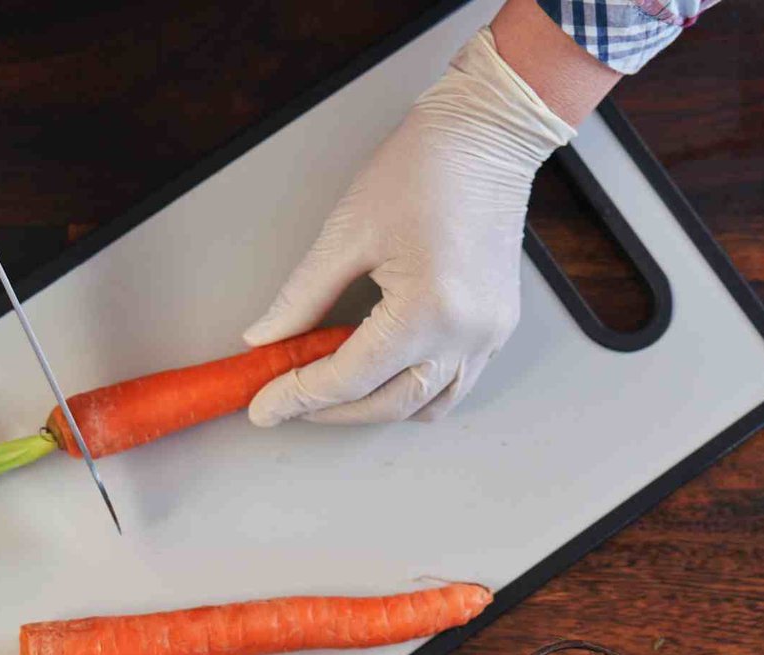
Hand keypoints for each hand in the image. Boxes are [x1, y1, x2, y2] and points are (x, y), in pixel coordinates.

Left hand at [242, 26, 575, 426]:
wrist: (487, 135)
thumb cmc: (423, 169)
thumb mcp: (346, 234)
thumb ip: (302, 297)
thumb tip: (265, 337)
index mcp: (428, 310)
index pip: (350, 378)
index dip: (299, 397)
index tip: (264, 406)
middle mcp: (466, 333)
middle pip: (388, 404)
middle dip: (331, 410)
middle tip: (284, 402)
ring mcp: (489, 334)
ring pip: (427, 406)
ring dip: (374, 408)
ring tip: (327, 391)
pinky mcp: (498, 326)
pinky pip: (454, 383)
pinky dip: (411, 390)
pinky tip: (377, 371)